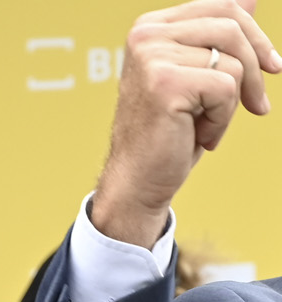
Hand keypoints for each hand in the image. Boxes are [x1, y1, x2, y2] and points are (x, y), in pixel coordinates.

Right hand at [95, 1, 281, 245]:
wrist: (137, 180)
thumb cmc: (167, 132)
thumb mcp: (197, 75)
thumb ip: (218, 35)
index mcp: (150, 27)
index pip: (223, 7)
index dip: (256, 37)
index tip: (273, 67)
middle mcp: (146, 36)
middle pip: (232, 27)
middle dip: (257, 67)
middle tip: (259, 105)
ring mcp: (152, 58)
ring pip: (233, 62)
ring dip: (233, 102)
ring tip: (209, 125)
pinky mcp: (165, 83)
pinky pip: (226, 88)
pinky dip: (222, 119)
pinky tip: (200, 136)